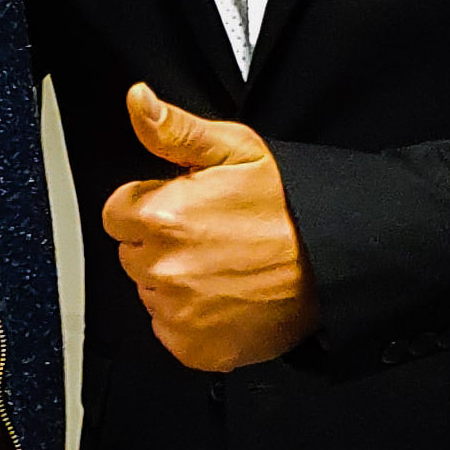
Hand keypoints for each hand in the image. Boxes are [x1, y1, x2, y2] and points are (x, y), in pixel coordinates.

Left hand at [102, 83, 318, 371]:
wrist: (332, 264)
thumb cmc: (287, 205)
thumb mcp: (234, 148)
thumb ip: (173, 129)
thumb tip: (137, 100)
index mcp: (163, 215)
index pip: (117, 213)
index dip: (149, 206)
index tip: (183, 207)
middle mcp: (164, 268)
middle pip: (132, 253)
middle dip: (160, 243)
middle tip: (209, 236)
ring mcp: (179, 313)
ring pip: (149, 292)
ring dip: (174, 282)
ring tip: (221, 266)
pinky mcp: (196, 349)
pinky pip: (170, 331)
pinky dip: (190, 320)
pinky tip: (223, 298)